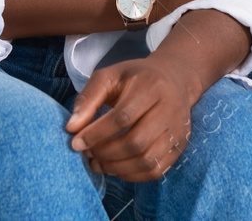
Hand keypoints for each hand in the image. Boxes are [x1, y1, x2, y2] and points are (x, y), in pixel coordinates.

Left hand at [66, 57, 199, 181]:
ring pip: (147, 160)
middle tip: (88, 153)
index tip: (76, 142)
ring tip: (98, 162)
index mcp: (151, 86)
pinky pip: (155, 170)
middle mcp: (170, 109)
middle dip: (105, 152)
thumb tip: (71, 127)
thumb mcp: (110, 76)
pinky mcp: (180, 146)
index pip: (123, 116)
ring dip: (116, 167)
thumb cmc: (136, 78)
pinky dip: (131, 174)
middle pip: (136, 142)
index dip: (96, 133)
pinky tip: (115, 166)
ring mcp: (178, 130)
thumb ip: (88, 99)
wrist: (175, 79)